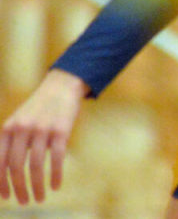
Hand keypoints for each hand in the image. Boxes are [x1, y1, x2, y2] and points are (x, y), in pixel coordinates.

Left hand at [0, 70, 88, 203]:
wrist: (61, 86)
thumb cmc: (38, 109)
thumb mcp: (18, 122)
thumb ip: (11, 143)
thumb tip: (6, 174)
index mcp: (7, 129)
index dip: (0, 183)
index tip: (6, 197)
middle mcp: (22, 129)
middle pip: (16, 167)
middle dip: (19, 189)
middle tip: (25, 202)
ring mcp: (42, 129)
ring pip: (35, 165)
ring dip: (37, 186)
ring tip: (40, 198)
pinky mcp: (61, 130)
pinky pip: (56, 158)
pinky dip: (55, 175)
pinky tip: (56, 185)